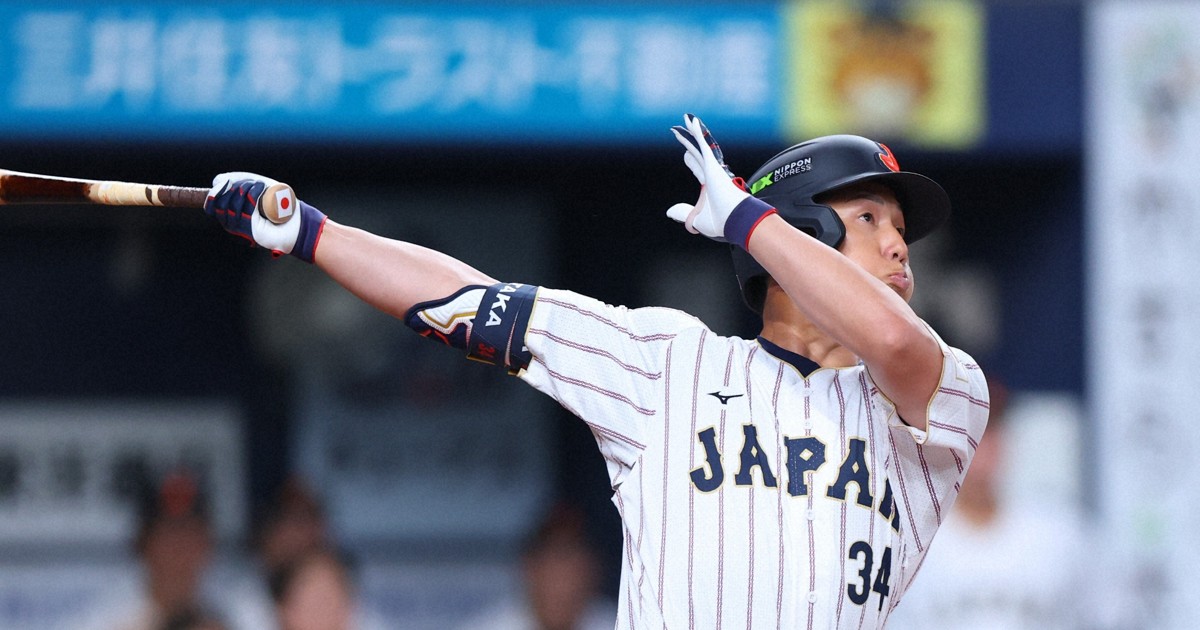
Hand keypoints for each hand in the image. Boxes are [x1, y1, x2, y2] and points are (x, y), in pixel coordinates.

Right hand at [205, 172, 326, 261]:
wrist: (298, 223)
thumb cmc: (278, 205)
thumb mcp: (256, 186)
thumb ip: (236, 180)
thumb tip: (216, 180)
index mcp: (231, 216)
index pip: (211, 206)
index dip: (214, 193)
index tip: (224, 182)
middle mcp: (233, 226)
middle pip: (220, 203)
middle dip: (233, 187)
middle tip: (250, 182)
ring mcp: (242, 230)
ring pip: (232, 205)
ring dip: (245, 188)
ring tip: (260, 185)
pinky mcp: (253, 232)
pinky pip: (246, 209)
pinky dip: (253, 193)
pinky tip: (262, 187)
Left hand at [667, 114, 775, 247]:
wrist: (735, 220)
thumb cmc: (721, 222)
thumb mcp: (696, 220)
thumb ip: (683, 213)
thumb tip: (669, 211)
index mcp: (711, 186)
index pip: (698, 169)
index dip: (691, 161)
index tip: (686, 155)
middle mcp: (712, 173)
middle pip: (697, 153)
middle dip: (689, 143)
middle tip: (680, 133)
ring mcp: (712, 167)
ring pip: (699, 144)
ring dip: (692, 131)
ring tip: (685, 119)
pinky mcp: (712, 164)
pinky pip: (701, 143)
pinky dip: (696, 132)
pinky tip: (690, 120)